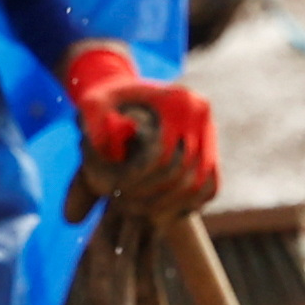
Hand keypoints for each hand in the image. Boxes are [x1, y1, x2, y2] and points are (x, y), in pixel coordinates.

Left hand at [61, 40, 219, 210]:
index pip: (162, 155)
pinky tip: (158, 210)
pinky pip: (209, 187)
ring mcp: (210, 132)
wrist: (128, 94)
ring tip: (137, 210)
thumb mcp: (92, 104)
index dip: (136, 180)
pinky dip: (188, 204)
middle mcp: (201, 114)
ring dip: (168, 205)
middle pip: (181, 173)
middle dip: (150, 196)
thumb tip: (105, 147)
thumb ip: (93, 125)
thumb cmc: (108, 100)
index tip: (113, 190)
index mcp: (177, 100)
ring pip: (197, 185)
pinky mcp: (213, 149)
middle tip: (122, 206)